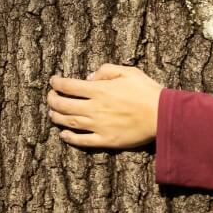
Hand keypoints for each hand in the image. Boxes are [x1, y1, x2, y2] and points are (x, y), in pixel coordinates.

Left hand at [47, 63, 162, 148]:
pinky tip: (64, 135)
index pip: (69, 86)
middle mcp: (94, 108)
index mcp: (99, 90)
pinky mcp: (106, 140)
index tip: (53, 81)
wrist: (162, 115)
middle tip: (50, 97)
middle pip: (64, 105)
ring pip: (69, 122)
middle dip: (53, 100)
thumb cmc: (148, 91)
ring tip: (52, 114)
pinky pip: (82, 141)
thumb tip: (89, 78)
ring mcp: (98, 125)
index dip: (57, 83)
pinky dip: (70, 138)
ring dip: (57, 117)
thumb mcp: (129, 71)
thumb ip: (106, 71)